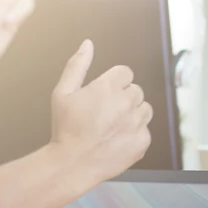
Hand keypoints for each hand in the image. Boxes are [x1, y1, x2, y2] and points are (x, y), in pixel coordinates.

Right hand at [50, 40, 152, 183]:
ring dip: (132, 114)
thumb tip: (88, 44)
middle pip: (135, 90)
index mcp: (109, 87)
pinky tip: (116, 139)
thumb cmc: (65, 128)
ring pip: (145, 109)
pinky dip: (135, 133)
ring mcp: (137, 123)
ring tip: (111, 125)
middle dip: (122, 97)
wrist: (72, 164)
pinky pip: (145, 130)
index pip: (126, 72)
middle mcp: (127, 103)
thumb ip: (77, 65)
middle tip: (103, 113)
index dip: (114, 82)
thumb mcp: (62, 93)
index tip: (103, 95)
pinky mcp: (142, 141)